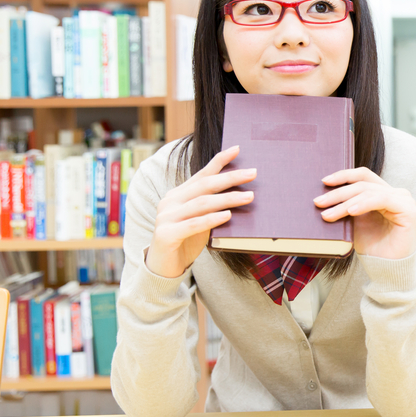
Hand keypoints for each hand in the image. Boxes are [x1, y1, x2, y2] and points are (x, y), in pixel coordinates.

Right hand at [146, 145, 255, 278]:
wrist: (162, 267)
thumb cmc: (186, 241)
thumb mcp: (201, 219)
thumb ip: (212, 206)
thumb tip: (242, 193)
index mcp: (178, 194)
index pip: (201, 174)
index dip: (219, 161)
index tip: (237, 149)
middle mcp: (170, 202)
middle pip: (205, 186)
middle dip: (230, 178)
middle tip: (253, 173)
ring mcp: (165, 217)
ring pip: (202, 204)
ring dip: (228, 199)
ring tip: (250, 197)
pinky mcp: (166, 234)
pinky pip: (193, 224)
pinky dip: (212, 219)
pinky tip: (228, 215)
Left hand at [314, 167, 415, 260]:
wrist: (386, 268)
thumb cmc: (372, 246)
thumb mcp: (355, 221)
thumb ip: (347, 205)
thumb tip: (324, 194)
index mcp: (384, 193)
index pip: (363, 176)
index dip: (344, 175)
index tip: (324, 182)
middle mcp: (396, 193)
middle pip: (363, 184)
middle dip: (338, 193)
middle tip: (318, 202)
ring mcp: (404, 200)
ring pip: (369, 192)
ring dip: (346, 202)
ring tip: (328, 213)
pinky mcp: (408, 210)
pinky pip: (382, 199)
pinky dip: (364, 204)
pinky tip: (350, 211)